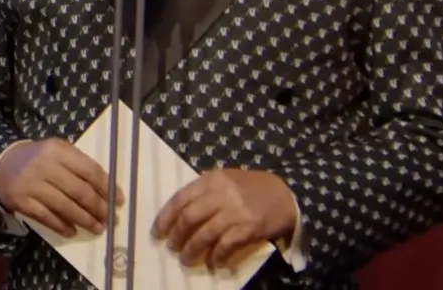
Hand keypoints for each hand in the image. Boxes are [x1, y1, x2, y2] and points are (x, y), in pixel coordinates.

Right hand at [0, 138, 124, 237]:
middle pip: (79, 191)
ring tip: (97, 228)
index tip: (119, 200)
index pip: (89, 170)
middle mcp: (45, 166)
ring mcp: (32, 184)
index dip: (107, 187)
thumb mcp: (58, 152)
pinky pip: (46, 217)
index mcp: (58, 150)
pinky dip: (62, 226)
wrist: (3, 164)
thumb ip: (80, 166)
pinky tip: (73, 231)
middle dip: (98, 207)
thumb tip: (107, 191)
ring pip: (65, 206)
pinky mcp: (21, 201)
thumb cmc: (39, 158)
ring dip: (84, 220)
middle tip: (110, 218)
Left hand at [152, 169, 296, 270]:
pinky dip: (217, 256)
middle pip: (189, 217)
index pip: (180, 198)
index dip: (165, 217)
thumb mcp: (226, 180)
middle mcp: (222, 193)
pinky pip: (226, 245)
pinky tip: (213, 263)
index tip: (156, 232)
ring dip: (192, 249)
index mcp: (212, 179)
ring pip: (205, 234)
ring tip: (186, 259)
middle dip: (176, 235)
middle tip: (171, 248)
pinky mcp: (249, 227)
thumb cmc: (253, 187)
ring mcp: (236, 211)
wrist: (286, 194)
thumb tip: (180, 213)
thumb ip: (205, 191)